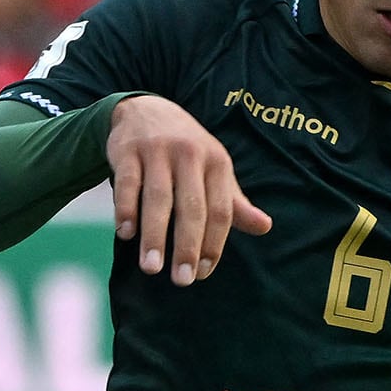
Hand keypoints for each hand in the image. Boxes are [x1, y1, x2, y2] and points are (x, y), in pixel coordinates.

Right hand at [108, 94, 271, 287]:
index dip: (213, 243)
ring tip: (151, 268)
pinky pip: (127, 183)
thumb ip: (234, 203)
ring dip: (154, 235)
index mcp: (217, 162)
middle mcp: (190, 154)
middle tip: (182, 281)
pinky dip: (125, 209)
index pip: (219, 210)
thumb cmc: (187, 152)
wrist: (147, 110)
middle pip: (191, 207)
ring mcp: (158, 151)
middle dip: (187, 246)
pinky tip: (124, 234)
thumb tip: (265, 227)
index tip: (203, 273)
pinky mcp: (128, 150)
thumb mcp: (214, 171)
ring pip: (157, 198)